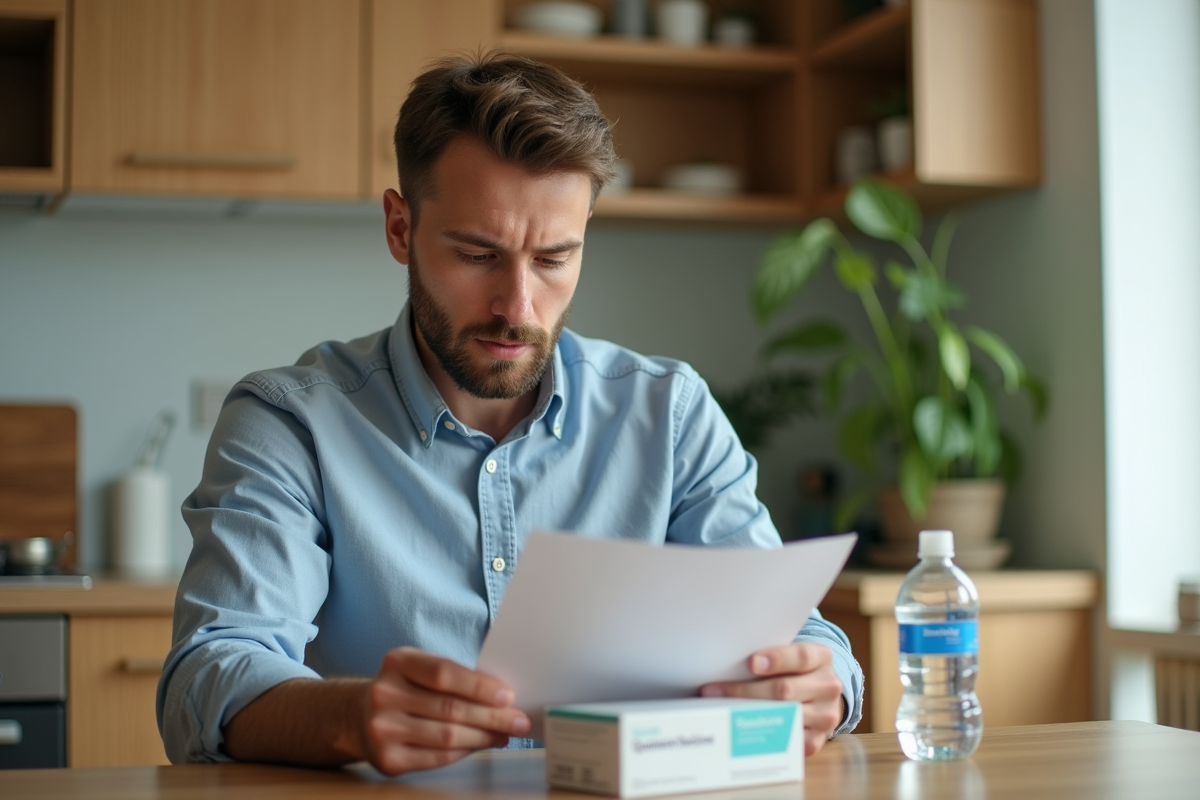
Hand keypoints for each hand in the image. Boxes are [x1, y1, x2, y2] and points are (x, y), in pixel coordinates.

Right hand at [361, 646, 530, 774]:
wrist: (359, 716)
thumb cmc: (405, 689)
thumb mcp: (420, 669)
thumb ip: (454, 677)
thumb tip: (503, 696)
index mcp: (397, 662)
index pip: (444, 673)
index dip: (479, 686)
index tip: (508, 696)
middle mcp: (384, 694)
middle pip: (450, 708)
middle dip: (492, 716)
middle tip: (518, 721)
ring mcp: (382, 729)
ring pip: (447, 736)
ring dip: (484, 737)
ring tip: (505, 733)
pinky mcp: (387, 759)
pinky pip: (437, 758)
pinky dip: (465, 752)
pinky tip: (481, 745)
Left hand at [699, 643, 843, 755]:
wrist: (822, 695)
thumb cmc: (796, 670)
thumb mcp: (792, 654)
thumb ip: (770, 655)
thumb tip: (729, 659)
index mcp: (821, 658)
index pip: (800, 657)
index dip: (776, 660)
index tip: (751, 663)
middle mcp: (828, 686)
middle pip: (785, 690)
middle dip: (746, 691)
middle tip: (714, 691)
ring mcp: (825, 715)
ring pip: (783, 716)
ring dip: (748, 714)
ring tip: (721, 710)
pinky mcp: (817, 740)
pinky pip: (786, 741)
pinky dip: (762, 735)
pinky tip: (741, 730)